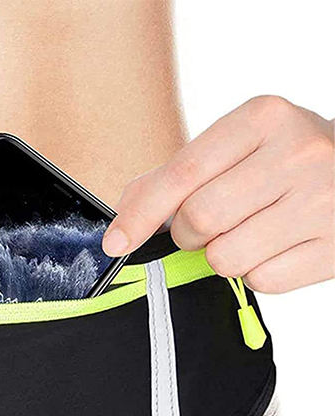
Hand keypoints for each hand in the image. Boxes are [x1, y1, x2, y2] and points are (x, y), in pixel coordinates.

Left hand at [103, 96, 333, 292]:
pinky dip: (257, 273)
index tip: (116, 242)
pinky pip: (261, 282)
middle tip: (208, 225)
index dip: (140, 215)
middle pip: (199, 219)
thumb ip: (173, 177)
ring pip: (225, 257)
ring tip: (247, 233)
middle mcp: (299, 153)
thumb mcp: (233, 148)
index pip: (181, 175)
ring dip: (221, 256)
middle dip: (189, 233)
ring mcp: (323, 202)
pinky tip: (276, 246)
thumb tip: (121, 221)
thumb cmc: (279, 161)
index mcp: (263, 118)